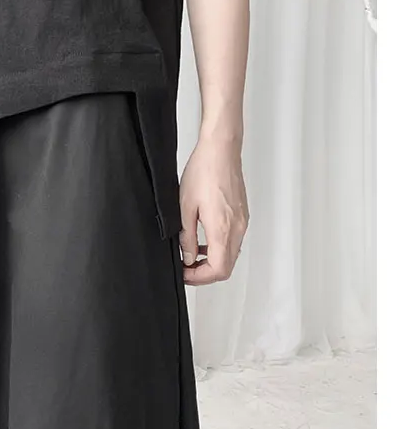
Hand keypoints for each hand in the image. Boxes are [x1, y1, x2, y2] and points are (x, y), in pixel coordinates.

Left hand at [178, 134, 248, 285]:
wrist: (221, 151)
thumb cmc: (203, 171)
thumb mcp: (185, 206)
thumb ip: (187, 236)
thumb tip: (188, 257)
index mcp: (222, 229)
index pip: (218, 270)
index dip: (199, 278)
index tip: (185, 273)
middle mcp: (237, 229)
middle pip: (226, 266)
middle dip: (205, 272)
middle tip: (186, 267)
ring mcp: (242, 222)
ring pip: (231, 254)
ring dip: (213, 260)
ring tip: (192, 253)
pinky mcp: (243, 214)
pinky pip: (234, 240)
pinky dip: (220, 246)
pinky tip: (204, 238)